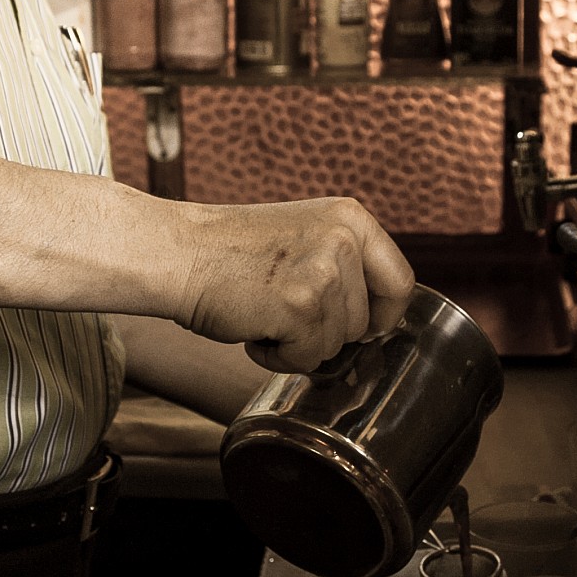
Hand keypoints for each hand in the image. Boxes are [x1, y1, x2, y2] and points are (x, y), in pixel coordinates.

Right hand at [171, 199, 416, 373]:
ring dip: (297, 344)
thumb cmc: (232, 252)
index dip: (380, 315)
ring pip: (334, 346)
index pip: (400, 283)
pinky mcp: (300, 306)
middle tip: (279, 306)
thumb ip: (345, 263)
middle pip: (364, 323)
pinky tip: (251, 326)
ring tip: (261, 310)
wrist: (177, 252)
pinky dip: (275, 357)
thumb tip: (381, 320)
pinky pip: (305, 360)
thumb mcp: (306, 236)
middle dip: (323, 330)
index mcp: (352, 217)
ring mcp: (324, 272)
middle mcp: (344, 239)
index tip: (357, 325)